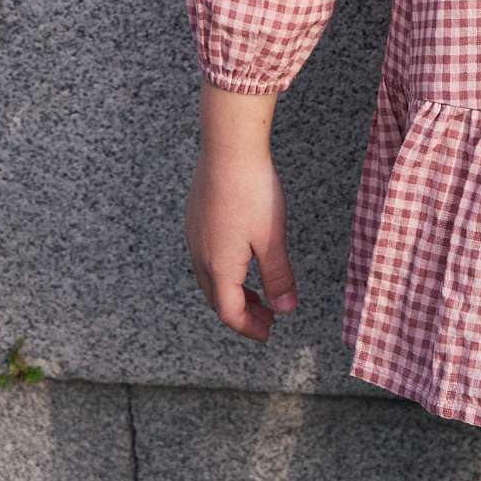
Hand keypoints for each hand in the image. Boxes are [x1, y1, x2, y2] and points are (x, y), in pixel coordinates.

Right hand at [185, 147, 298, 342]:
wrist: (228, 147)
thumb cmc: (252, 191)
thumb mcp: (272, 238)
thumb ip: (278, 277)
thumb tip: (285, 309)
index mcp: (218, 267)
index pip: (231, 313)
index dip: (251, 328)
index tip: (270, 332)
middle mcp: (200, 256)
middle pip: (217, 299)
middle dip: (242, 313)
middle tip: (266, 317)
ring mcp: (195, 235)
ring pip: (210, 278)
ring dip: (232, 291)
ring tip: (258, 291)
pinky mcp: (196, 218)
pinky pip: (206, 256)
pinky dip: (225, 270)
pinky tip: (243, 255)